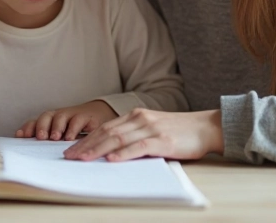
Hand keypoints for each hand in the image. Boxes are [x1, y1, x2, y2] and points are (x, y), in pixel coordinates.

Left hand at [16, 100, 117, 140]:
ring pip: (60, 116)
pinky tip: (70, 138)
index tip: (20, 136)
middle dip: (41, 126)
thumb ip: (49, 143)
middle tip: (40, 137)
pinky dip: (73, 129)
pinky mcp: (85, 117)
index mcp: (50, 121)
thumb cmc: (75, 129)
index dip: (28, 128)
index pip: (35, 122)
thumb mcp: (62, 136)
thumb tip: (32, 155)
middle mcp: (59, 116)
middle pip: (46, 116)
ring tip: (54, 138)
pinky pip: (78, 120)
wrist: (97, 115)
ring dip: (56, 127)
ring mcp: (72, 114)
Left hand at [63, 109, 222, 161]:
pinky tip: (112, 159)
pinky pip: (138, 146)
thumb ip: (135, 136)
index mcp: (136, 115)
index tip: (72, 149)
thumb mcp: (153, 128)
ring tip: (83, 158)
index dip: (87, 138)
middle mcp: (140, 119)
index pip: (105, 127)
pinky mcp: (162, 140)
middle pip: (106, 132)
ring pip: (118, 139)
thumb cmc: (180, 131)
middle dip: (86, 145)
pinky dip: (123, 154)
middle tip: (70, 156)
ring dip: (98, 149)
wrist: (206, 127)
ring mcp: (150, 128)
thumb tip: (113, 152)